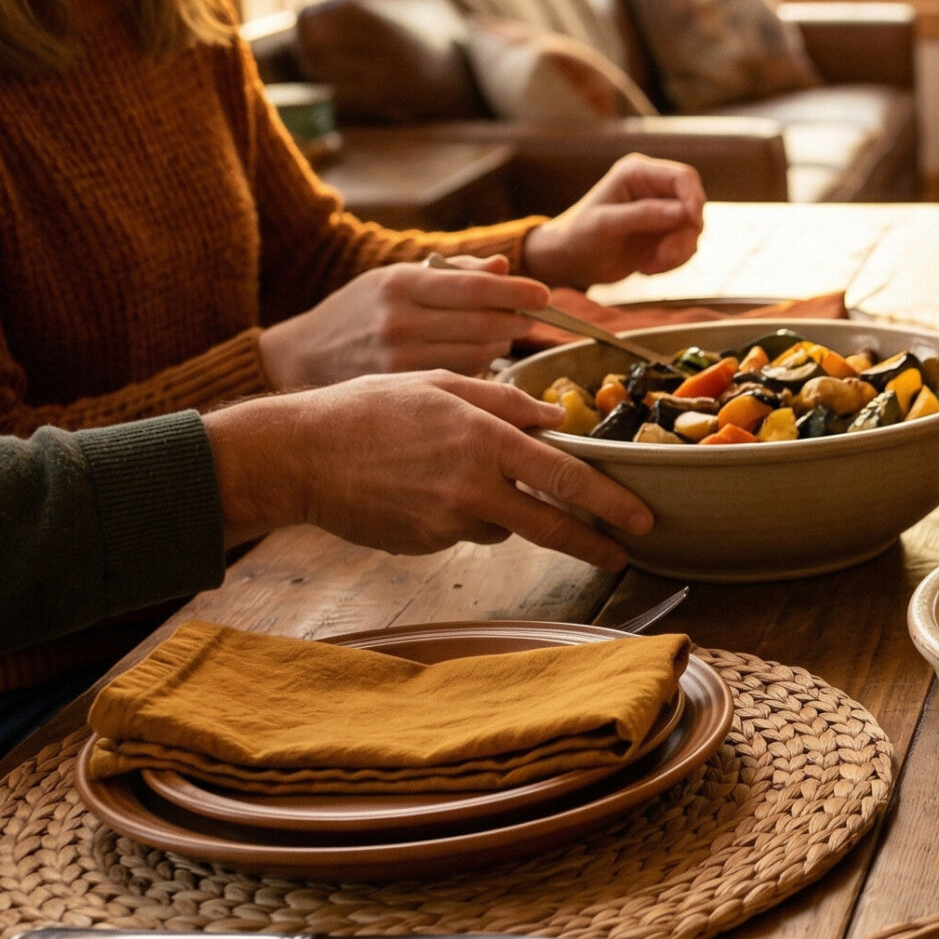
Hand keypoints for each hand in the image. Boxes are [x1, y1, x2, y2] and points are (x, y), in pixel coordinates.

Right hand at [204, 371, 652, 569]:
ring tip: (449, 475)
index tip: (641, 519)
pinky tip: (422, 490)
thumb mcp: (440, 385)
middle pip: (551, 525)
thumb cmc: (368, 410)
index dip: (610, 502)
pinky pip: (464, 531)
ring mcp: (448, 521)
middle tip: (624, 554)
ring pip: (503, 525)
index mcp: (484, 440)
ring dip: (502, 510)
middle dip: (594, 543)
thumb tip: (555, 419)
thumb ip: (504, 402)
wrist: (298, 456)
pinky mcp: (426, 543)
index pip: (565, 478)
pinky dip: (460, 515)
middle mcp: (473, 486)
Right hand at [258, 255, 546, 387]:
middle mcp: (400, 321)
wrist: (303, 356)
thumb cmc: (358, 311)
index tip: (544, 295)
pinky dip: (478, 368)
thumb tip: (503, 267)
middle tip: (524, 318)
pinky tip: (472, 359)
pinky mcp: (403, 387)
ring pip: (479, 354)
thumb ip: (453, 272)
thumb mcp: (396, 278)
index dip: (516, 292)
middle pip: (484, 324)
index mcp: (400, 284)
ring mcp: (401, 358)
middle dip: (514, 321)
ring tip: (496, 336)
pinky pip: (461, 378)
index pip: (473, 287)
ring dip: (499, 345)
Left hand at [522, 153, 704, 289]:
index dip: (694, 199)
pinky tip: (646, 268)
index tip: (692, 225)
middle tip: (663, 255)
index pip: (683, 177)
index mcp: (638, 173)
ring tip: (650, 266)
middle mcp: (653, 189)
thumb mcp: (606, 224)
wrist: (571, 263)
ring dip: (678, 252)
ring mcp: (661, 213)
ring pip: (693, 229)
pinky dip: (673, 262)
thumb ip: (644, 215)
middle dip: (684, 233)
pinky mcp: (664, 235)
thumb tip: (683, 212)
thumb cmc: (579, 237)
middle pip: (694, 204)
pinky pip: (687, 247)